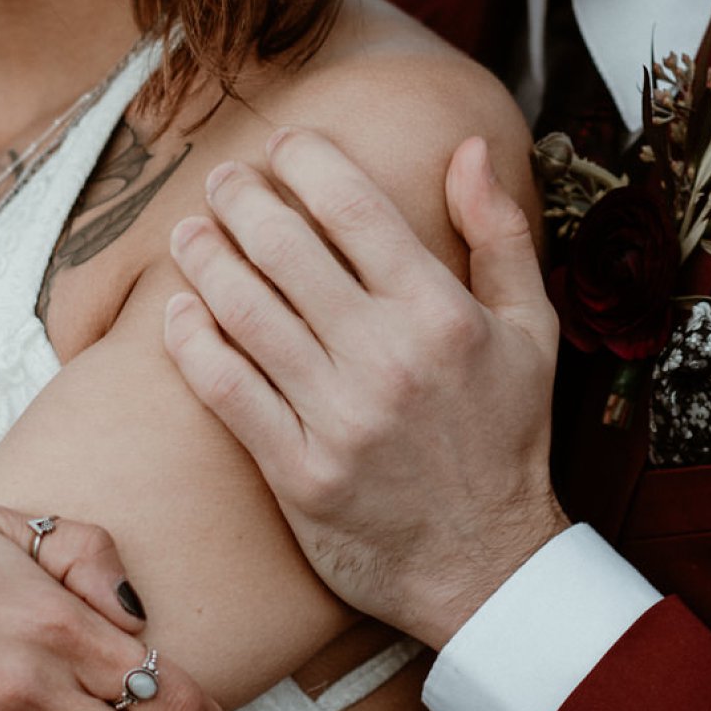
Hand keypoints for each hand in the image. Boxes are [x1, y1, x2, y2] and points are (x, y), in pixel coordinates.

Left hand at [163, 128, 568, 648]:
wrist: (485, 565)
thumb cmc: (505, 439)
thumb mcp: (532, 331)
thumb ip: (501, 235)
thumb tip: (471, 148)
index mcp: (442, 316)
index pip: (357, 210)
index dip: (309, 164)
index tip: (285, 145)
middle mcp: (387, 360)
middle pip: (286, 251)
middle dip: (241, 200)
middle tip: (221, 180)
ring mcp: (337, 418)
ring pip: (245, 313)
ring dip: (205, 259)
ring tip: (189, 233)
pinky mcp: (297, 471)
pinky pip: (226, 390)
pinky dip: (192, 342)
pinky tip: (178, 312)